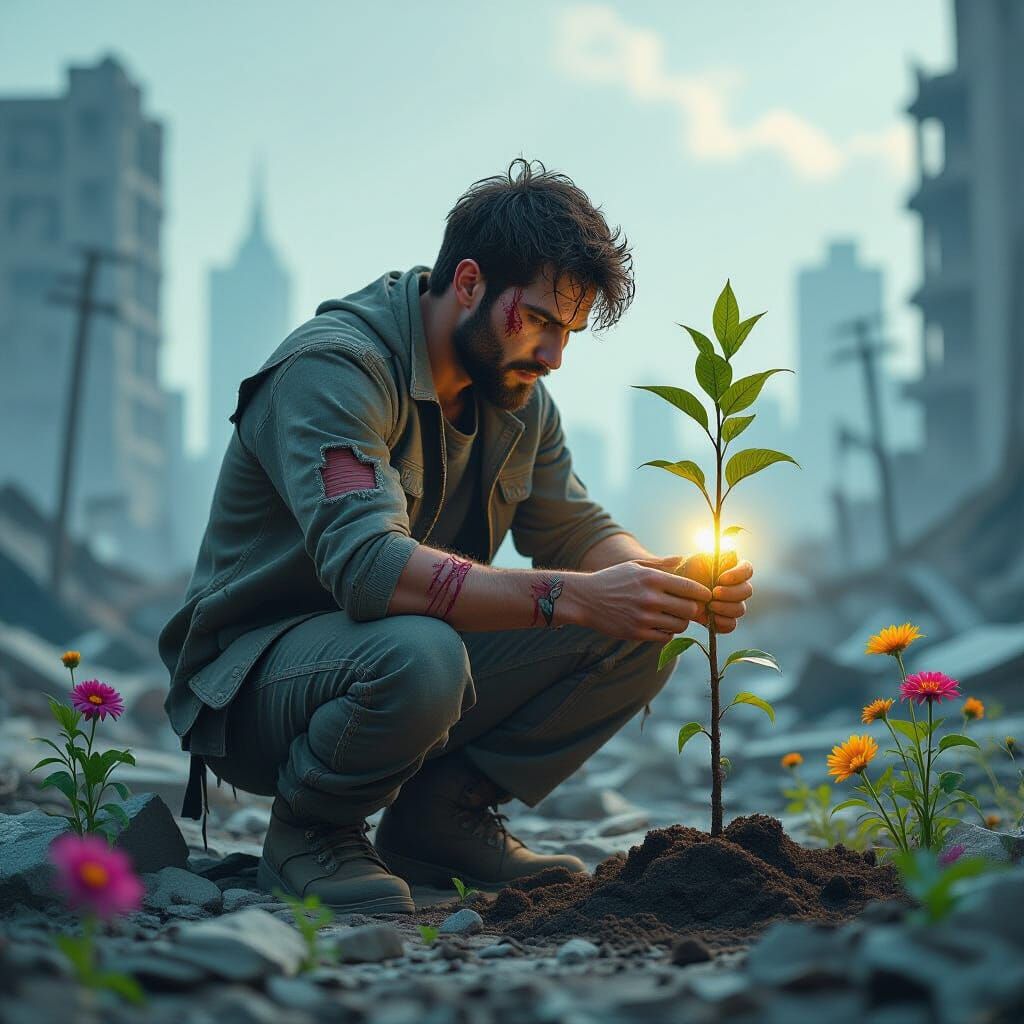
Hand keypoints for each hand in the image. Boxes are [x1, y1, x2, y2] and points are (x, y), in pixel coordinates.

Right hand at [579, 556, 712, 641]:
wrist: (586, 599)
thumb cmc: (612, 579)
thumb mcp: (634, 566)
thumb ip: (660, 564)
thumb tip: (682, 558)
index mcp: (652, 578)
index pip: (690, 587)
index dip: (703, 593)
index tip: (705, 595)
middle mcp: (650, 598)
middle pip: (690, 609)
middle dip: (693, 609)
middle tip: (689, 608)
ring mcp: (643, 617)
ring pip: (680, 625)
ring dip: (681, 622)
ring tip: (674, 617)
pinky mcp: (637, 633)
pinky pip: (665, 637)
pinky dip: (667, 632)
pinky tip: (661, 625)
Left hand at [677, 557, 753, 634]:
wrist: (672, 588)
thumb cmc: (686, 570)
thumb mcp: (699, 558)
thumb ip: (717, 556)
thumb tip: (733, 553)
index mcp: (733, 570)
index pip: (747, 570)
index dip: (739, 575)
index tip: (722, 578)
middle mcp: (735, 587)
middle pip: (746, 591)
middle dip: (731, 593)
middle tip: (714, 593)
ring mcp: (730, 604)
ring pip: (740, 609)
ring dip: (727, 608)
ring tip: (710, 605)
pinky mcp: (722, 619)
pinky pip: (731, 624)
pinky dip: (724, 622)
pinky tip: (713, 618)